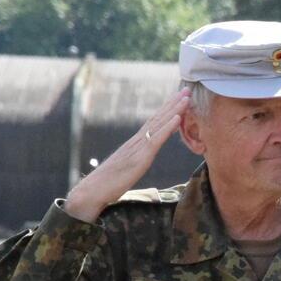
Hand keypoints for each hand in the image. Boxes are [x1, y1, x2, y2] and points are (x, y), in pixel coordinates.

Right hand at [64, 89, 189, 222]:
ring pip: (158, 124)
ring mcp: (137, 147)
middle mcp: (136, 141)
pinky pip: (156, 139)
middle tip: (187, 89)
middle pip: (157, 118)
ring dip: (174, 109)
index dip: (167, 110)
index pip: (154, 123)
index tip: (180, 98)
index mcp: (136, 144)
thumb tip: (143, 159)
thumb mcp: (129, 169)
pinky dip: (168, 127)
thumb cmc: (109, 184)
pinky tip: (177, 117)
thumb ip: (137, 161)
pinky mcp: (140, 157)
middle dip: (173, 103)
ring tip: (186, 97)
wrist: (93, 191)